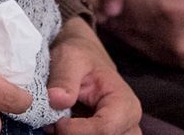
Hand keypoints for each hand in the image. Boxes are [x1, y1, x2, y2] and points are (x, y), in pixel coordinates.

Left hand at [46, 15, 142, 134]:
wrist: (84, 59)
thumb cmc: (80, 57)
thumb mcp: (70, 58)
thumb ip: (64, 79)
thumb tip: (57, 100)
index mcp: (125, 104)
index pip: (104, 130)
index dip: (75, 131)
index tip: (55, 122)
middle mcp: (129, 125)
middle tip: (56, 123)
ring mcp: (120, 134)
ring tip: (60, 124)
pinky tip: (64, 129)